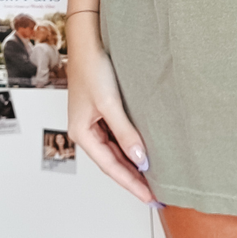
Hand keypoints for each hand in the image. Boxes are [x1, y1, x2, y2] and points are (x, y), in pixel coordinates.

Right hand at [66, 16, 161, 205]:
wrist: (89, 40)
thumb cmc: (92, 68)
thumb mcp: (110, 103)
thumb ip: (125, 132)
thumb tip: (141, 159)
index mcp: (82, 134)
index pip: (110, 167)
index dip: (130, 184)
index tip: (148, 197)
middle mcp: (87, 131)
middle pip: (112, 162)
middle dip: (132, 178)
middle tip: (154, 193)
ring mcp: (95, 121)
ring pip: (116, 150)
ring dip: (132, 163)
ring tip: (152, 177)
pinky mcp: (103, 110)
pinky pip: (118, 135)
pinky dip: (130, 146)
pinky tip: (143, 150)